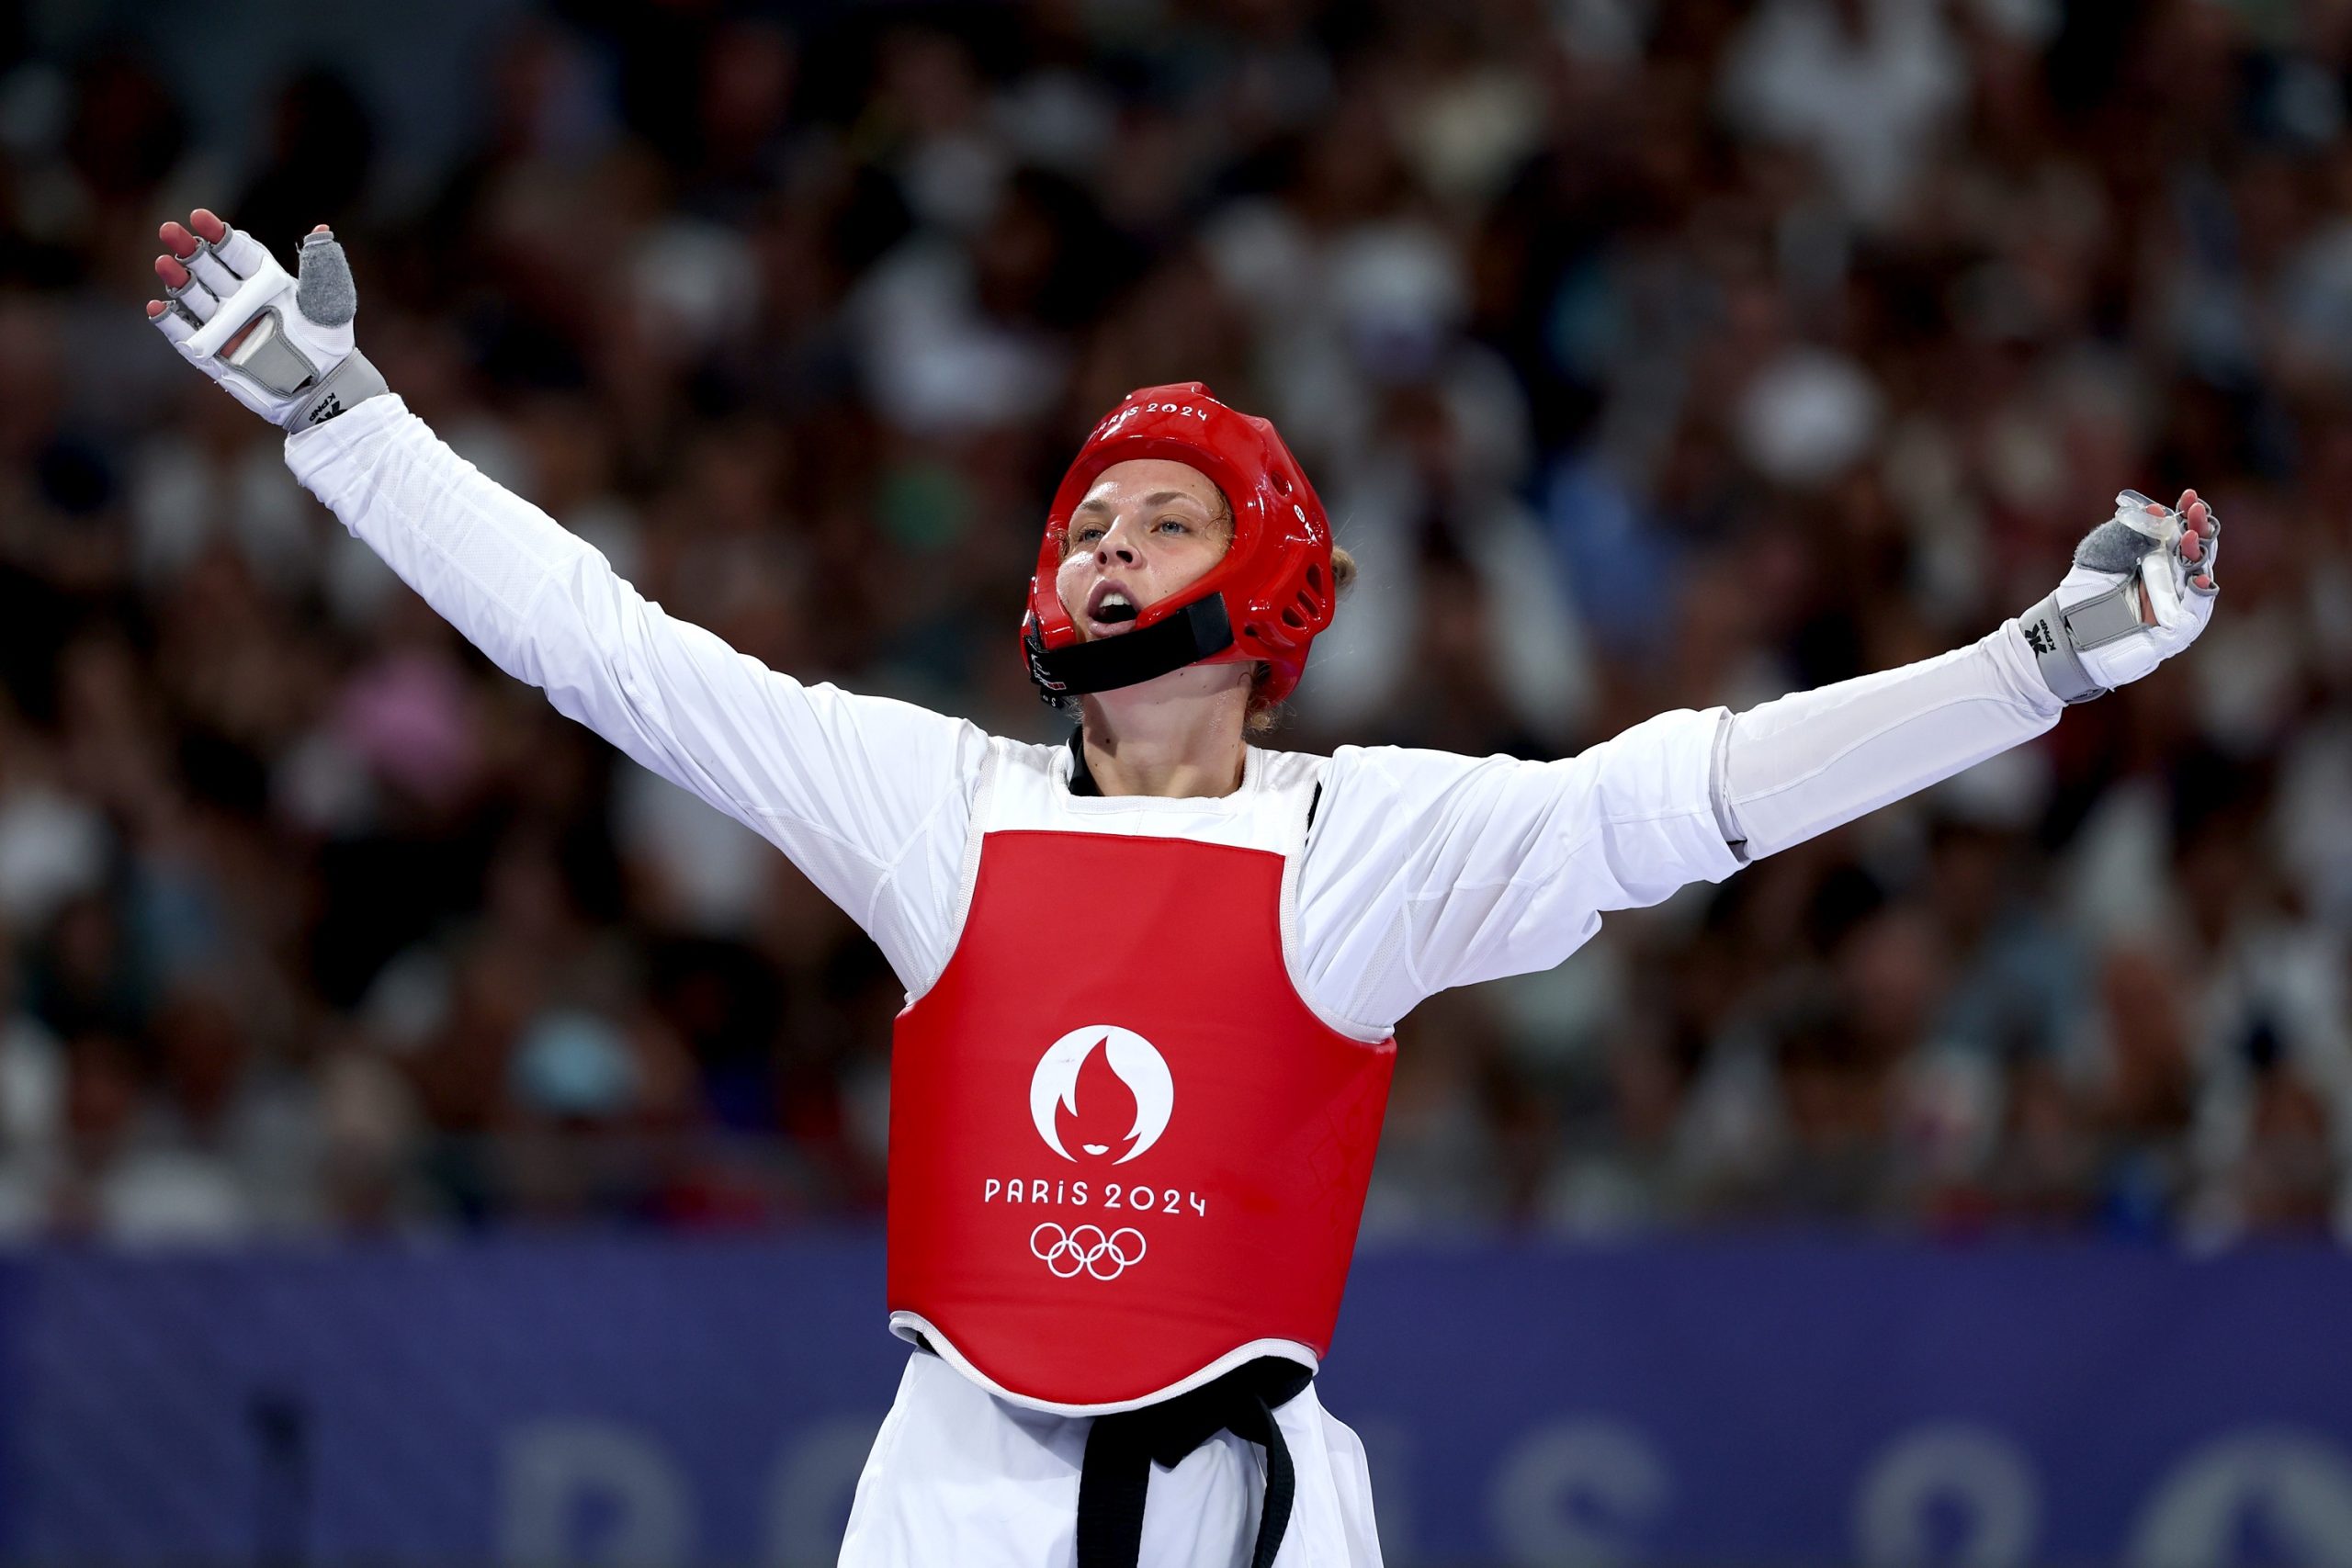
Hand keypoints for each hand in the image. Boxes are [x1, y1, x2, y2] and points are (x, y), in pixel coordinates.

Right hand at [146, 208, 384, 429]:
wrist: (325, 390)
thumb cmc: (330, 344)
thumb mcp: (331, 304)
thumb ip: (323, 268)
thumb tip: (322, 230)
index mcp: (264, 280)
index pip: (236, 251)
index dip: (217, 234)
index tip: (199, 218)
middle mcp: (239, 299)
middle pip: (208, 268)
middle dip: (189, 249)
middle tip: (170, 231)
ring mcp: (224, 326)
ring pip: (193, 297)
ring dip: (177, 280)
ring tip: (164, 263)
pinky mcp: (212, 353)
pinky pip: (185, 335)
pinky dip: (170, 322)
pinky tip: (157, 307)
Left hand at [2018, 489, 2219, 703]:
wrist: (2064, 632)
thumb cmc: (2083, 592)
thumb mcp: (2100, 553)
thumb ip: (2126, 532)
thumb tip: (2155, 510)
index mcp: (2159, 559)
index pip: (2182, 533)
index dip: (2189, 515)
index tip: (2190, 495)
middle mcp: (2173, 581)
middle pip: (2198, 553)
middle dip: (2201, 530)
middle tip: (2197, 511)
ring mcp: (2175, 607)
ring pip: (2200, 580)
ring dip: (2200, 558)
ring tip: (2192, 537)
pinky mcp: (2172, 633)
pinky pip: (2194, 615)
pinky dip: (2200, 598)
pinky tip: (2200, 580)